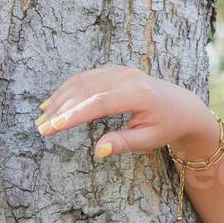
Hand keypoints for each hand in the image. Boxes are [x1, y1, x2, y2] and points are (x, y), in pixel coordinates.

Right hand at [34, 66, 206, 159]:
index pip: (100, 103)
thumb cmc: (167, 126)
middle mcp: (128, 77)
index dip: (75, 114)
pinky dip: (66, 90)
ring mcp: (120, 71)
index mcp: (139, 94)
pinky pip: (85, 78)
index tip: (54, 127)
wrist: (183, 106)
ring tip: (41, 119)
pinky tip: (52, 104)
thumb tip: (98, 151)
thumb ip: (124, 143)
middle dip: (60, 110)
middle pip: (85, 90)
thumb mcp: (150, 139)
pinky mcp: (114, 71)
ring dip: (59, 99)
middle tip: (41, 129)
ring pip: (81, 82)